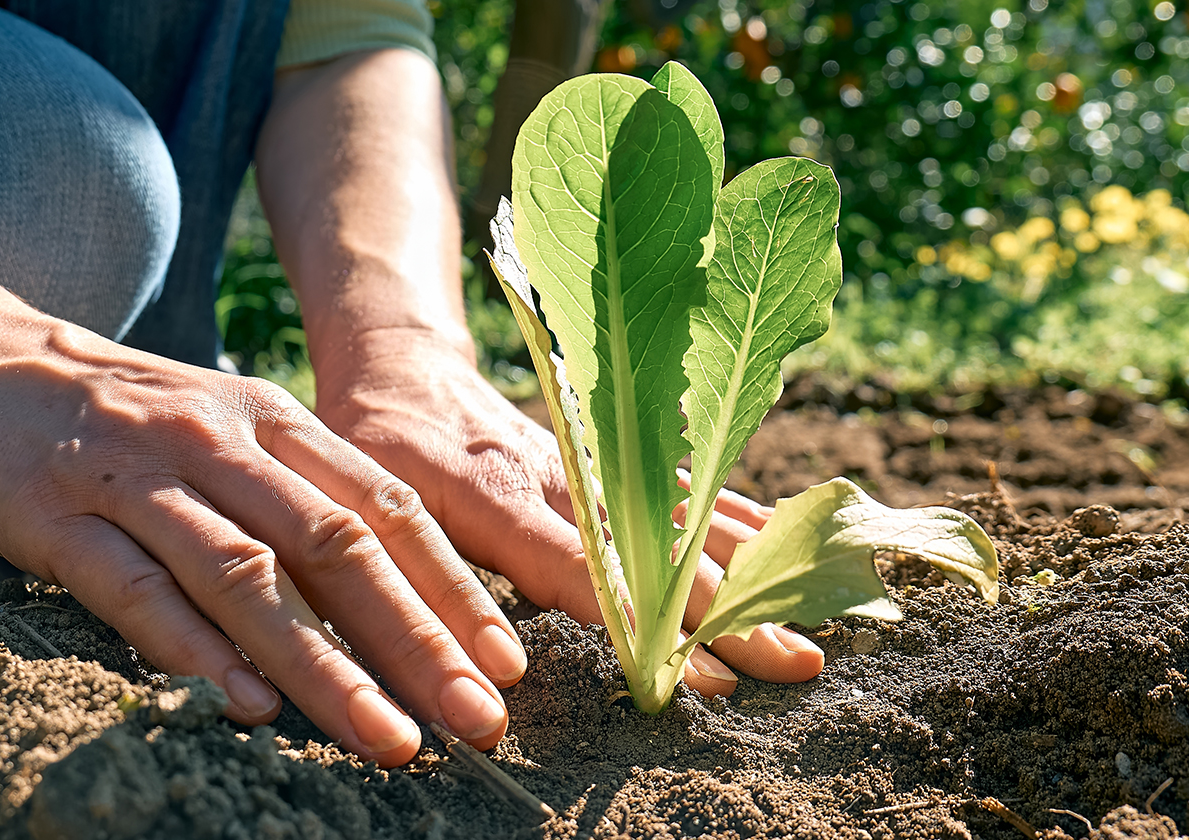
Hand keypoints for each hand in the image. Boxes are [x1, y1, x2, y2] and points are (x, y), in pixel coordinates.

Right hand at [0, 312, 525, 767]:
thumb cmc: (122, 414)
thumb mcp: (227, 428)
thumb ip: (300, 498)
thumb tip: (392, 600)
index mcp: (272, 420)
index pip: (384, 507)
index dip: (451, 586)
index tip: (507, 662)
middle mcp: (218, 442)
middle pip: (335, 545)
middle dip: (416, 638)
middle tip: (476, 718)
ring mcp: (136, 476)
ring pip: (247, 576)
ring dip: (323, 664)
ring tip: (385, 736)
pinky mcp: (57, 515)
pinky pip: (133, 588)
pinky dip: (193, 648)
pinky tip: (244, 704)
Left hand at [313, 338, 824, 696]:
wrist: (398, 367)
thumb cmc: (372, 451)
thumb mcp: (376, 510)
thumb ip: (423, 585)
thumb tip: (483, 673)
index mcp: (499, 497)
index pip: (587, 571)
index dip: (648, 623)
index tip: (704, 672)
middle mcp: (564, 477)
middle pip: (661, 553)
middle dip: (733, 611)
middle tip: (796, 664)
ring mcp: (596, 462)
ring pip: (687, 516)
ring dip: (753, 568)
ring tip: (816, 619)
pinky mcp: (609, 452)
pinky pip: (684, 482)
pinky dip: (736, 513)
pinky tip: (784, 541)